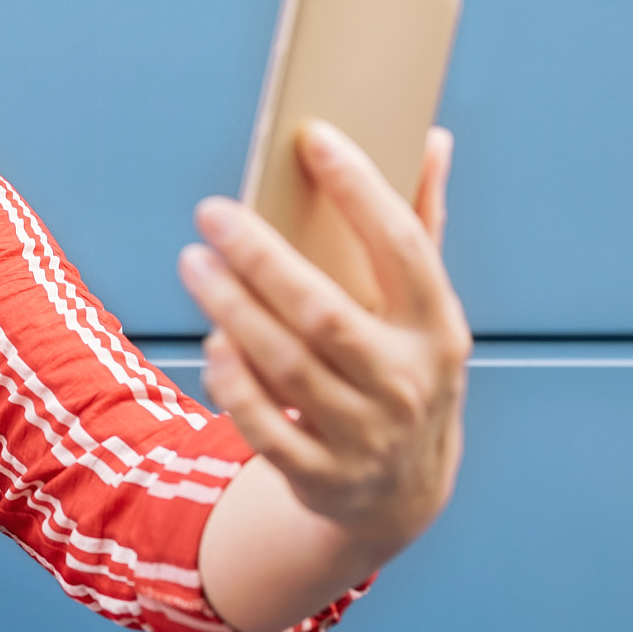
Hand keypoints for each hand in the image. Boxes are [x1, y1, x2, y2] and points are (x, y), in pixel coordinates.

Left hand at [179, 122, 469, 554]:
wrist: (402, 494)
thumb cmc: (403, 368)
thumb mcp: (424, 309)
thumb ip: (422, 224)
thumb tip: (429, 137)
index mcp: (438, 328)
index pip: (403, 247)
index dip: (360, 190)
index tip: (313, 138)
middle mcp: (406, 382)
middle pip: (325, 313)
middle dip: (262, 259)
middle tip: (212, 212)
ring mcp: (364, 435)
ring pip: (288, 367)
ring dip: (233, 310)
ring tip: (194, 262)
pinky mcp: (321, 473)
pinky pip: (265, 425)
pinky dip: (234, 382)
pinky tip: (211, 340)